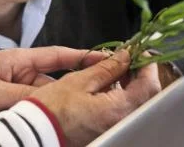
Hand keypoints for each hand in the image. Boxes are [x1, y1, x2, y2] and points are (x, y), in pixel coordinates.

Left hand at [0, 46, 110, 137]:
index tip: (107, 58)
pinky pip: (36, 115)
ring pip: (50, 102)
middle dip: (80, 88)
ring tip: (87, 114)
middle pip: (59, 83)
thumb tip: (50, 103)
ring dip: (64, 108)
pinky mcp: (12, 113)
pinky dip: (49, 121)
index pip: (58, 56)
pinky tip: (63, 127)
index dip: (83, 57)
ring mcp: (18, 96)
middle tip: (105, 94)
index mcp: (18, 61)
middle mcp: (22, 77)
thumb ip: (21, 98)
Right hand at [29, 49, 162, 146]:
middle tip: (125, 57)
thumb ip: (107, 68)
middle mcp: (120, 123)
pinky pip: (122, 111)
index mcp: (117, 110)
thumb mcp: (80, 81)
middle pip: (145, 96)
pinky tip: (106, 86)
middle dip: (139, 73)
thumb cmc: (52, 109)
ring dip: (130, 84)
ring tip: (113, 69)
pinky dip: (120, 96)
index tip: (140, 52)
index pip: (149, 85)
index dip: (148, 65)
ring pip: (135, 103)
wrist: (35, 132)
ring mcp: (114, 128)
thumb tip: (125, 56)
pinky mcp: (106, 130)